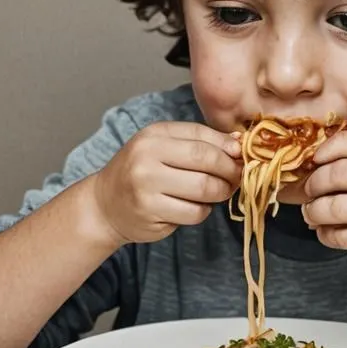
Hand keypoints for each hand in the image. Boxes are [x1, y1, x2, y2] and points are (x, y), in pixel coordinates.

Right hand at [92, 122, 240, 245]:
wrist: (105, 204)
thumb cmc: (142, 172)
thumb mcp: (163, 147)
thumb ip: (198, 142)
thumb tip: (239, 142)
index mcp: (154, 134)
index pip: (201, 136)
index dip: (228, 147)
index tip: (241, 155)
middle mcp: (146, 156)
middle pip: (205, 161)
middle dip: (229, 170)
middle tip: (237, 177)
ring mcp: (146, 185)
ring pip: (204, 189)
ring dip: (220, 193)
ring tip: (219, 192)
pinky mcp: (150, 212)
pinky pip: (194, 213)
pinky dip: (202, 211)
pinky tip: (195, 207)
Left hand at [301, 129, 346, 268]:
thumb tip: (315, 161)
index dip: (322, 152)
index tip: (313, 163)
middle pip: (336, 174)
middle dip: (313, 184)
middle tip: (308, 191)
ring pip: (334, 207)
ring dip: (314, 212)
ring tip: (311, 213)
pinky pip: (342, 235)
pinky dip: (326, 235)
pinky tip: (325, 232)